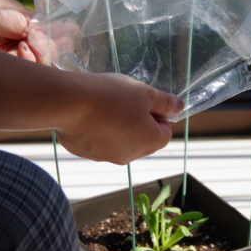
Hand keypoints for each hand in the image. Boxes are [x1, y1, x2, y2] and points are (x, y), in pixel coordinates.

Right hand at [56, 73, 183, 164]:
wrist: (69, 103)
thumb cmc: (112, 95)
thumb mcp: (145, 92)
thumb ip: (165, 102)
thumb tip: (180, 107)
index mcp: (150, 142)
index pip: (165, 132)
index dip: (158, 115)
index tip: (144, 100)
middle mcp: (131, 156)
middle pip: (144, 140)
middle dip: (139, 122)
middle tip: (125, 102)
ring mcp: (107, 157)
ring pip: (121, 142)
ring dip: (119, 127)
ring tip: (105, 107)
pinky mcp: (86, 154)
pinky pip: (99, 143)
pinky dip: (99, 131)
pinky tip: (90, 115)